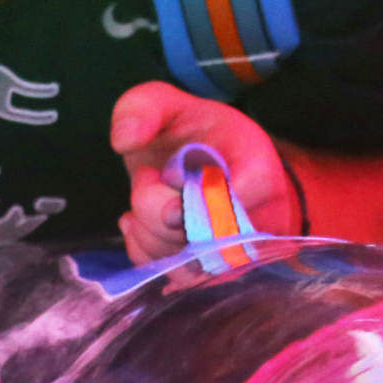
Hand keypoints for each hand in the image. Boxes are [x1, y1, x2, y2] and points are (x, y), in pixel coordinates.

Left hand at [109, 83, 300, 261]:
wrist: (220, 167)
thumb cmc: (197, 135)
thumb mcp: (171, 105)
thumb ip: (143, 107)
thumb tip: (124, 141)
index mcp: (257, 171)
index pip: (225, 202)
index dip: (182, 195)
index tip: (163, 170)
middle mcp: (258, 222)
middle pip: (195, 237)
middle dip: (152, 204)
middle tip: (150, 175)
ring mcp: (239, 256)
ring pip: (181, 263)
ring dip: (146, 228)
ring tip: (150, 194)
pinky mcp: (214, 277)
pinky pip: (169, 277)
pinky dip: (143, 248)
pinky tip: (141, 220)